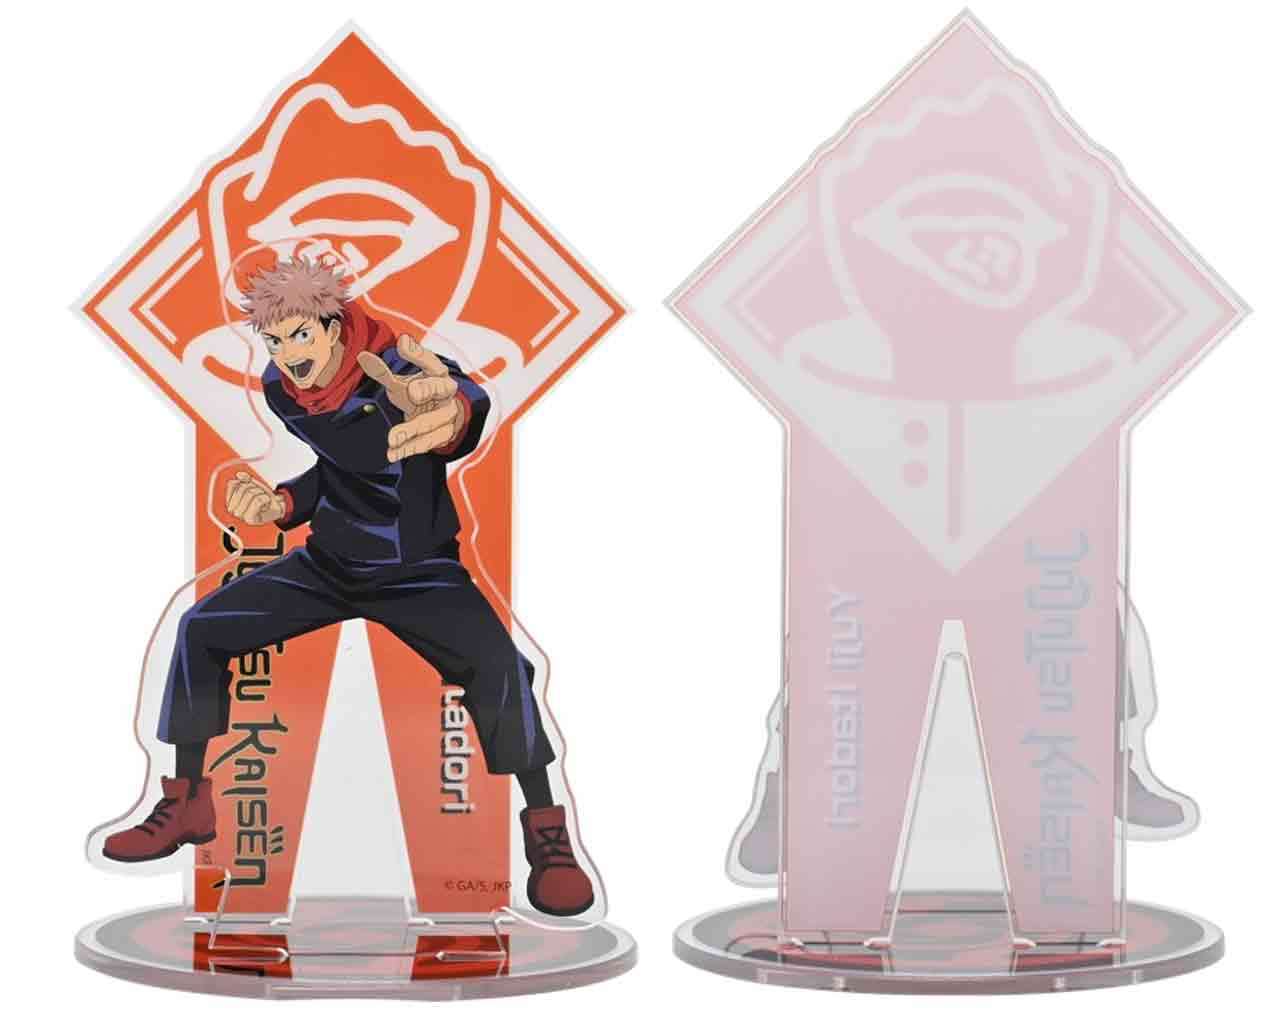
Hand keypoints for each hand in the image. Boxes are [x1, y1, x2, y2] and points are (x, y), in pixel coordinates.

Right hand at [225, 471, 286, 525]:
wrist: (275, 508)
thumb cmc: (263, 497)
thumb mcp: (254, 485)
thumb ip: (246, 479)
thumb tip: (239, 475)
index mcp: (229, 500)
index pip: (232, 483)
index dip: (246, 481)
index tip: (252, 487)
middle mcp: (231, 509)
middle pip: (243, 487)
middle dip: (255, 488)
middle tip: (260, 495)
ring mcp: (240, 515)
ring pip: (251, 493)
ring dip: (262, 494)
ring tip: (263, 501)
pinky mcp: (249, 519)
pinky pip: (258, 500)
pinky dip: (266, 499)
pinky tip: (266, 505)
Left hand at [357, 334, 464, 461]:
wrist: (444, 418)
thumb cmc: (420, 394)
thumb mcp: (402, 383)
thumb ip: (383, 373)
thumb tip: (362, 356)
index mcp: (437, 374)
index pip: (430, 361)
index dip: (418, 354)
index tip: (401, 344)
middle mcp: (446, 392)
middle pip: (440, 388)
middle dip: (427, 389)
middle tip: (412, 392)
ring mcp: (447, 414)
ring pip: (432, 421)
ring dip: (412, 429)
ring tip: (392, 438)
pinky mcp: (444, 435)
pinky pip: (428, 442)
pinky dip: (410, 448)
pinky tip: (393, 453)